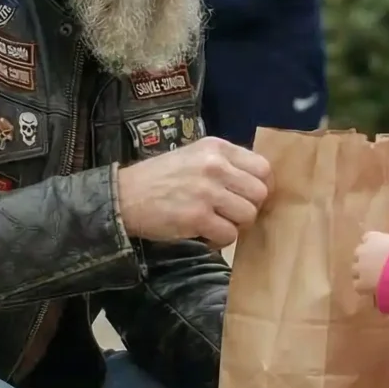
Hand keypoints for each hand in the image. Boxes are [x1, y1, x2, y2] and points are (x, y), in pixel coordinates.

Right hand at [117, 137, 271, 247]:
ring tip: (216, 223)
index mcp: (217, 147)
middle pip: (259, 193)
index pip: (263, 167)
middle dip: (249, 208)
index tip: (250, 197)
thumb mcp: (194, 156)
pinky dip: (219, 240)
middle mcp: (215, 165)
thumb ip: (225, 164)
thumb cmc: (161, 177)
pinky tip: (205, 234)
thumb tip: (258, 184)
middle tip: (231, 213)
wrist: (125, 196)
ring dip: (235, 225)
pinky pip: (229, 235)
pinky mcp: (197, 217)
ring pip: (248, 215)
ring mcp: (207, 191)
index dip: (261, 186)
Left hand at [353, 230, 388, 297]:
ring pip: (355, 270)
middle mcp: (362, 250)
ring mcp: (359, 267)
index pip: (367, 238)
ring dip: (362, 274)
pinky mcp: (360, 283)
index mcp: (374, 238)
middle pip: (358, 254)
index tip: (378, 251)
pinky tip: (373, 290)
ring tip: (375, 280)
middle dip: (365, 260)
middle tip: (376, 267)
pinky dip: (363, 288)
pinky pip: (358, 285)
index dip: (372, 246)